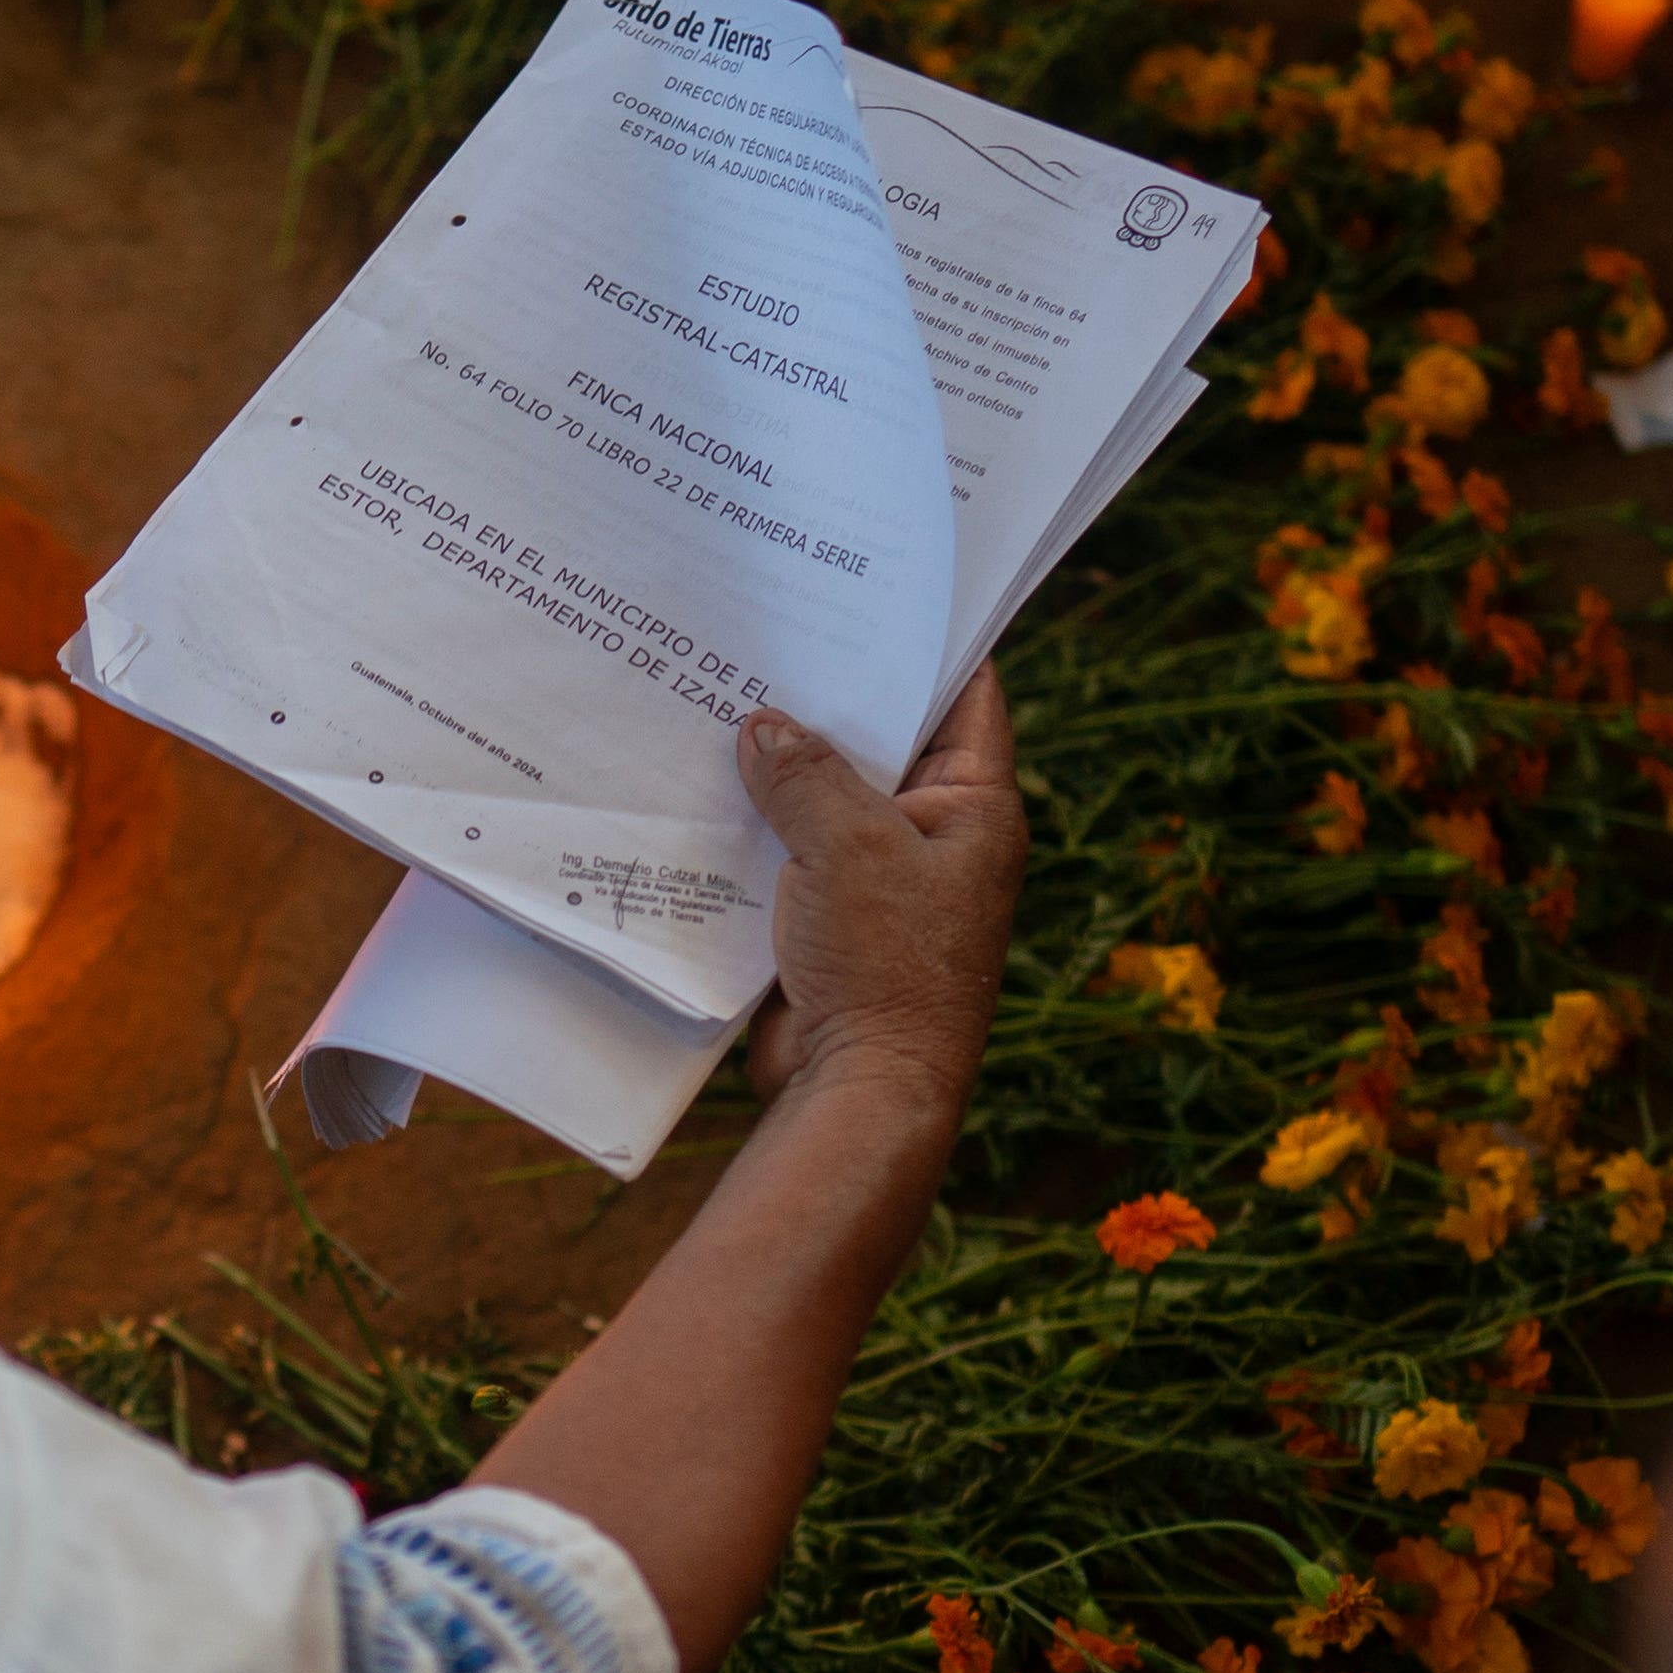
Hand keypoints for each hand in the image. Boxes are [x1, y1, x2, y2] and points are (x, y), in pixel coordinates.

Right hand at [738, 667, 1024, 1127]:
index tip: (874, 583)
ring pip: (826, 796)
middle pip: (882, 740)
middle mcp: (936, 836)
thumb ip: (808, 775)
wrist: (862, 1089)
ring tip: (714, 694)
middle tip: (766, 629)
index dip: (926, 637)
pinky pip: (789, 851)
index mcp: (975, 808)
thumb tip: (764, 726)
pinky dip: (752, 824)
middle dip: (825, 697)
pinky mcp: (830, 918)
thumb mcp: (850, 847)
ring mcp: (880, 879)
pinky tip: (697, 785)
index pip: (965, 693)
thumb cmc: (887, 969)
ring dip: (777, 764)